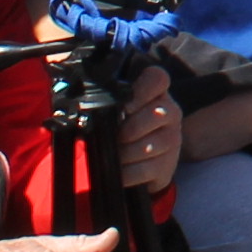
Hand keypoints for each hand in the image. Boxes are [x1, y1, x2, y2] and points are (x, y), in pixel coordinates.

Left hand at [117, 63, 180, 198]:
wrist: (140, 161)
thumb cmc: (123, 127)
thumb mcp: (118, 110)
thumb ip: (106, 100)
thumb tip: (79, 97)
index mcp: (156, 93)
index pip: (157, 78)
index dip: (142, 90)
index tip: (126, 105)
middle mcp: (170, 112)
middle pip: (154, 115)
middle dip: (127, 130)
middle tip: (115, 136)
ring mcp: (172, 138)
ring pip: (146, 146)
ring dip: (123, 154)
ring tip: (113, 154)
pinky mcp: (168, 164)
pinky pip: (144, 169)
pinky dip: (126, 173)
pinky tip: (119, 171)